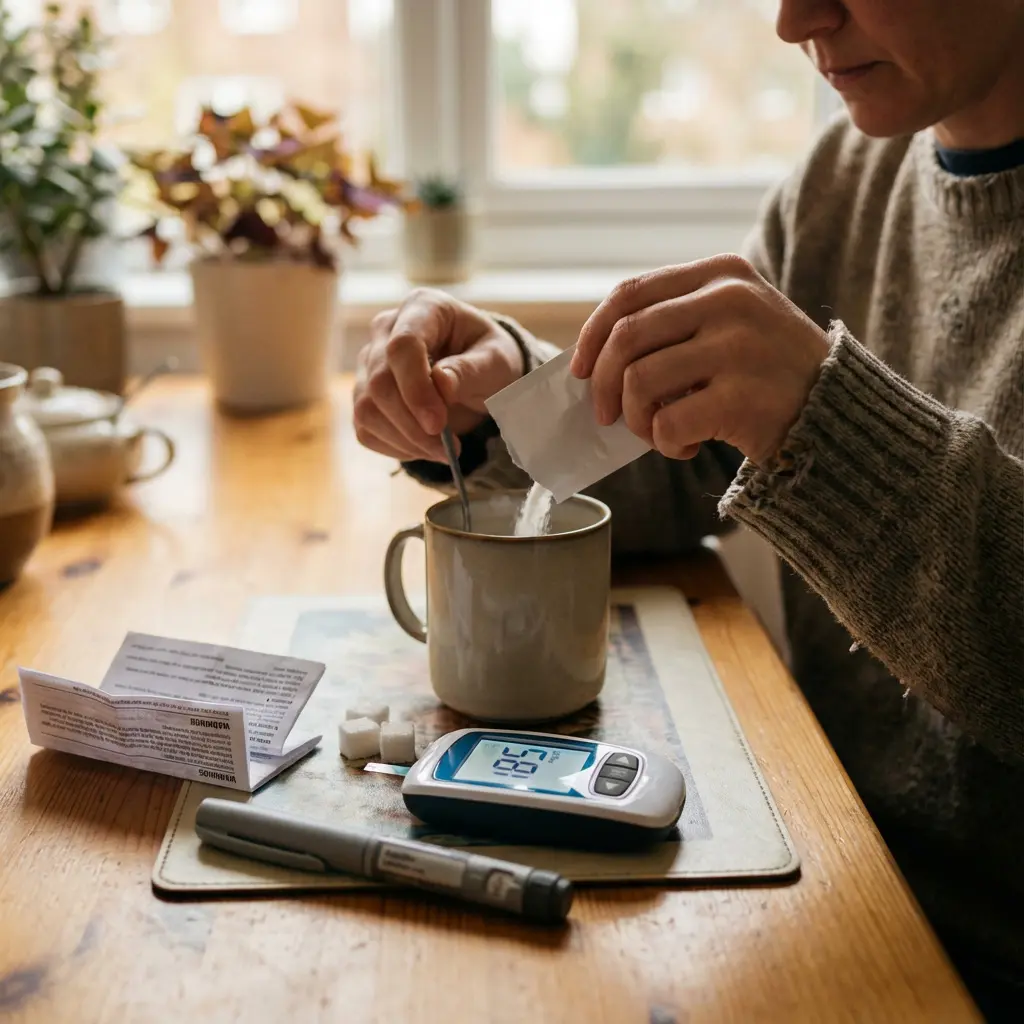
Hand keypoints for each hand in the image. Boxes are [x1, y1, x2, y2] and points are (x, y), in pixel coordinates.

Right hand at [353, 288, 523, 461]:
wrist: (481, 374)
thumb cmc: (490, 359)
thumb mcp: (496, 361)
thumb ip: (470, 369)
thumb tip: (442, 384)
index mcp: (422, 308)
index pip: (402, 346)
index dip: (416, 388)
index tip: (438, 423)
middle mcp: (386, 330)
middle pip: (379, 382)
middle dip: (412, 423)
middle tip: (449, 448)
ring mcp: (370, 363)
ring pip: (367, 408)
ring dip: (405, 440)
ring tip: (443, 450)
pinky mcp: (365, 394)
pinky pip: (366, 428)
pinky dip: (395, 447)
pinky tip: (424, 448)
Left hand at [570, 255, 829, 466]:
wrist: (839, 415)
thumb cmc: (770, 374)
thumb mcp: (734, 322)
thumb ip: (676, 321)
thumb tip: (593, 358)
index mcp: (721, 273)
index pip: (629, 294)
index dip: (592, 335)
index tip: (579, 369)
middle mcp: (730, 300)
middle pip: (625, 337)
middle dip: (600, 384)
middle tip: (606, 415)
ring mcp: (738, 346)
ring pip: (639, 382)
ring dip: (636, 419)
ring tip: (658, 432)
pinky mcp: (742, 397)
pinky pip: (667, 423)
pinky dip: (665, 443)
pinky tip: (687, 446)